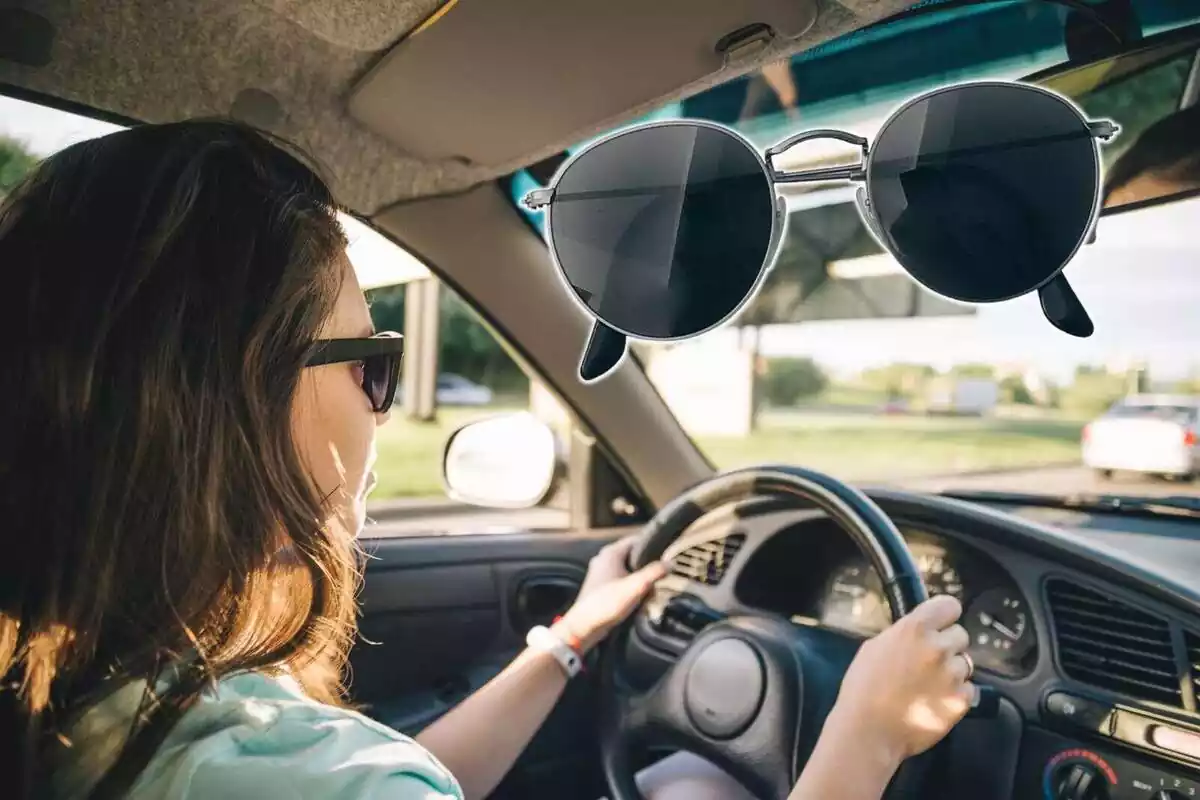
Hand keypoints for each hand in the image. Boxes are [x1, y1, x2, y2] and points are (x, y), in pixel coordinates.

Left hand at [556, 535, 666, 652]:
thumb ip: (654, 573)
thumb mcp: (636, 586)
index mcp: (610, 553)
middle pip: (633, 556)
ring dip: (640, 580)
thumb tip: (671, 563)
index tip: (666, 554)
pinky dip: (631, 588)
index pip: (637, 540)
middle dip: (647, 567)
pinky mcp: (601, 587)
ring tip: (649, 591)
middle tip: (659, 577)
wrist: (583, 627)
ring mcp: (601, 573)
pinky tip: (637, 599)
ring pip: (628, 570)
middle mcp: (604, 559)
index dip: (653, 546)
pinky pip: (622, 581)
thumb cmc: (606, 604)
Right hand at [823, 594, 974, 767]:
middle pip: (961, 635)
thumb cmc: (863, 688)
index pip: (950, 605)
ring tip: (928, 685)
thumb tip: (919, 631)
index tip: (941, 624)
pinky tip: (934, 700)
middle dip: (947, 646)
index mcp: (915, 629)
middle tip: (929, 661)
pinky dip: (955, 694)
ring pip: (965, 663)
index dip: (945, 615)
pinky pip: (969, 689)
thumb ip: (903, 634)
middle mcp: (937, 648)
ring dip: (952, 671)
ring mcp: (952, 675)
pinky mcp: (961, 700)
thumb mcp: (875, 647)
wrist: (868, 730)